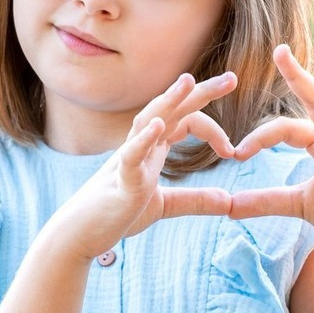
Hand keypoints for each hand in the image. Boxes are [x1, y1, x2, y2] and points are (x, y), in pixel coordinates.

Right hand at [46, 72, 237, 260]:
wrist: (80, 235)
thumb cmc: (116, 213)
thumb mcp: (164, 206)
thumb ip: (196, 201)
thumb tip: (229, 201)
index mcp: (153, 148)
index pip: (186, 120)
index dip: (213, 131)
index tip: (233, 151)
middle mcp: (141, 145)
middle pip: (172, 108)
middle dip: (200, 92)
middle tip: (232, 78)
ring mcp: (129, 160)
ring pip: (149, 120)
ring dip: (170, 100)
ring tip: (189, 80)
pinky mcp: (121, 182)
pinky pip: (131, 156)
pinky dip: (144, 139)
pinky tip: (160, 126)